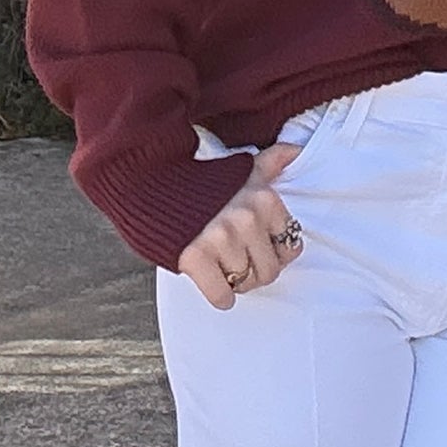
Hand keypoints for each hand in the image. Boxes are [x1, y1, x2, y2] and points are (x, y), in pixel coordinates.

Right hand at [178, 141, 303, 308]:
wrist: (150, 185)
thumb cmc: (201, 182)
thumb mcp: (241, 169)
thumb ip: (271, 163)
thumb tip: (296, 150)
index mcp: (263, 198)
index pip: (290, 246)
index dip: (274, 251)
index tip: (258, 248)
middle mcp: (246, 218)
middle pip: (269, 271)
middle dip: (255, 272)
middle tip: (239, 263)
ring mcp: (220, 238)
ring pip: (245, 284)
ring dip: (235, 282)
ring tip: (222, 267)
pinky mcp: (195, 256)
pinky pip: (221, 296)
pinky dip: (219, 296)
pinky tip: (213, 283)